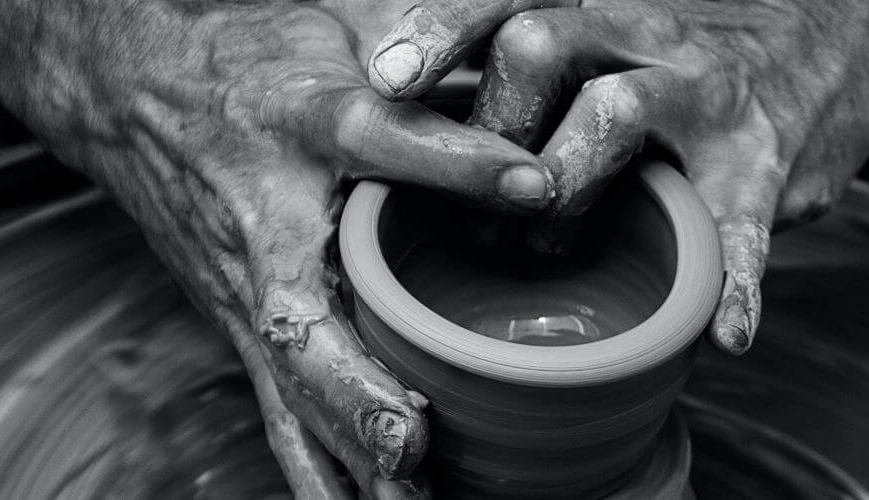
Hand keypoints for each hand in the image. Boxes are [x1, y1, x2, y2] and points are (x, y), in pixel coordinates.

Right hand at [0, 1, 554, 496]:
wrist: (134, 96)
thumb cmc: (245, 67)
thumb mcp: (330, 38)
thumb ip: (418, 77)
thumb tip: (521, 121)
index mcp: (294, 126)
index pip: (377, 139)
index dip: (454, 162)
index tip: (534, 185)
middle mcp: (264, 224)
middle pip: (300, 318)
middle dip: (352, 390)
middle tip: (409, 445)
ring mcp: (245, 290)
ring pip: (285, 387)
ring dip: (338, 458)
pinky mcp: (242, 327)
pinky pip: (276, 409)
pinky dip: (317, 471)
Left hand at [366, 0, 868, 354]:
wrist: (825, 50)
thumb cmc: (676, 63)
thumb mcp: (602, 43)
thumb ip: (527, 73)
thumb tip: (416, 120)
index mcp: (591, 10)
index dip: (444, 29)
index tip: (389, 76)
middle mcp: (644, 36)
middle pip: (537, 45)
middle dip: (487, 129)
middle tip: (466, 205)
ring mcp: (703, 97)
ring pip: (614, 114)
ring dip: (561, 191)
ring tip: (538, 249)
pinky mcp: (762, 166)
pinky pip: (742, 227)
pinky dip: (732, 284)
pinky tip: (722, 331)